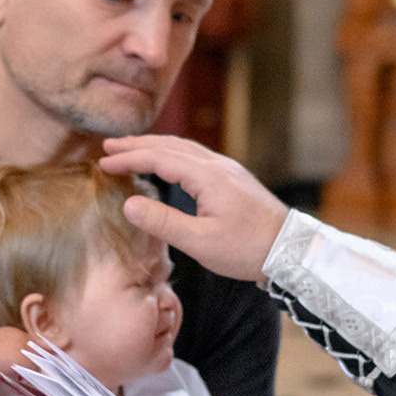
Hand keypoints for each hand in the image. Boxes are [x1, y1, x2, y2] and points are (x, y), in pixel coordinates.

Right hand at [98, 136, 288, 282]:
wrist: (291, 250)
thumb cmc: (247, 249)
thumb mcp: (200, 242)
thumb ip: (163, 222)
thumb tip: (129, 204)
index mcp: (208, 176)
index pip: (159, 158)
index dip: (130, 158)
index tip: (103, 163)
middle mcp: (218, 165)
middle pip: (170, 146)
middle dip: (138, 145)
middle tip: (109, 147)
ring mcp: (228, 170)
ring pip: (185, 148)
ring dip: (156, 146)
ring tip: (132, 149)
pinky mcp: (233, 179)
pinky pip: (196, 156)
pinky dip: (173, 153)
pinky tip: (168, 162)